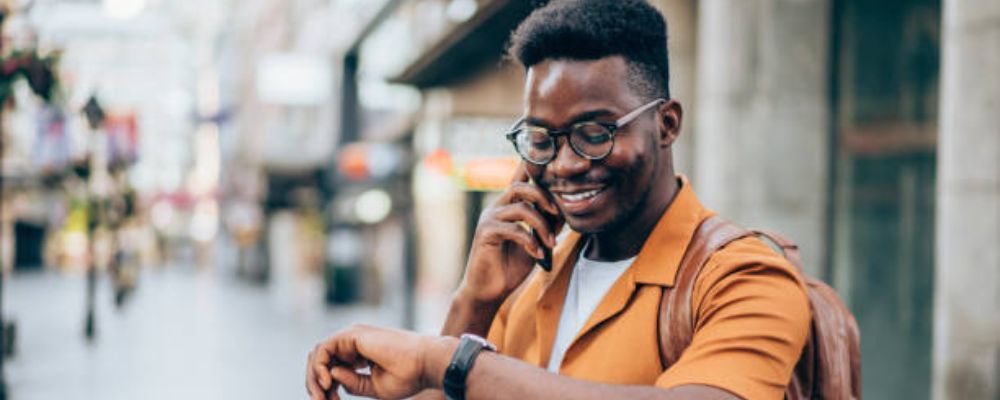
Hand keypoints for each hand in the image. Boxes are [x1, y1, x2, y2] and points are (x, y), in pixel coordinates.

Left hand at [306, 324, 452, 399]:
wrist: (425, 364)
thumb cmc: (407, 376)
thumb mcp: (373, 387)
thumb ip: (351, 383)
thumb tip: (330, 376)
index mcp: (359, 352)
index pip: (331, 366)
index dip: (325, 387)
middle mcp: (353, 341)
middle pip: (322, 359)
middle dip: (315, 383)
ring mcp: (352, 336)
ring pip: (319, 354)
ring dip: (315, 377)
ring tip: (322, 396)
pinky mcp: (352, 335)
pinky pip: (324, 350)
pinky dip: (319, 367)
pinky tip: (327, 383)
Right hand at [459, 163, 562, 304]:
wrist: (491, 290)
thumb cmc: (511, 266)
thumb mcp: (536, 242)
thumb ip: (546, 225)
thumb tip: (563, 209)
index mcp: (508, 206)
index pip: (518, 179)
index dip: (530, 166)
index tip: (547, 160)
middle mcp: (497, 207)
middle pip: (520, 186)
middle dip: (543, 197)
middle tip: (557, 214)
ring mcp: (489, 218)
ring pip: (520, 207)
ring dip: (541, 225)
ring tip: (550, 243)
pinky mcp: (485, 233)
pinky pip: (513, 229)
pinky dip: (530, 241)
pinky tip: (537, 254)